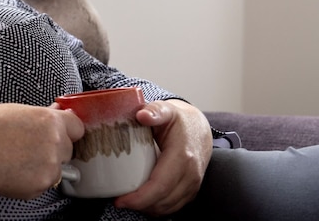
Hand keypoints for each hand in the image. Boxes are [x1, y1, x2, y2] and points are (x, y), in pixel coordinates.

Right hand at [0, 103, 84, 199]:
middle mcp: (55, 142)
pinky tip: (14, 170)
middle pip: (69, 148)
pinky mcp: (41, 184)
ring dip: (44, 165)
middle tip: (30, 146)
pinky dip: (33, 180)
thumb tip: (56, 114)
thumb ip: (41, 116)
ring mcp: (50, 165)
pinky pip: (44, 183)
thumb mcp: (16, 112)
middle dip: (55, 149)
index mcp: (49, 120)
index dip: (68, 129)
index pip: (77, 126)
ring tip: (18, 159)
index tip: (62, 131)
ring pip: (57, 167)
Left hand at [113, 99, 211, 215]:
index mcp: (182, 156)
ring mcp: (193, 184)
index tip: (120, 200)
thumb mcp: (167, 110)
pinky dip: (158, 207)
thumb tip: (142, 114)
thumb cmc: (179, 120)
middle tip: (119, 201)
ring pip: (168, 207)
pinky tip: (144, 200)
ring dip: (147, 208)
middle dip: (139, 205)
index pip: (160, 186)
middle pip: (163, 201)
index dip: (139, 198)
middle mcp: (191, 174)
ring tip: (129, 200)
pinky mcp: (192, 190)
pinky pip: (174, 207)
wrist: (199, 128)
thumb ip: (155, 111)